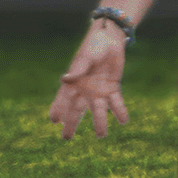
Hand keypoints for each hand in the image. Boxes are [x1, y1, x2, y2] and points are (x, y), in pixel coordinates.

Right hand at [49, 25, 129, 139]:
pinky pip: (116, 103)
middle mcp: (85, 90)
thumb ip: (78, 69)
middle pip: (76, 110)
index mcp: (74, 82)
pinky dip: (120, 112)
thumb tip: (65, 79)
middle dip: (71, 124)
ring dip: (99, 123)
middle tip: (66, 138)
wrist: (110, 39)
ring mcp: (99, 91)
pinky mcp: (113, 88)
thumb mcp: (86, 57)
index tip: (53, 120)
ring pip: (98, 111)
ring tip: (101, 135)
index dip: (58, 109)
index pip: (62, 99)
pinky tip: (124, 121)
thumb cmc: (93, 46)